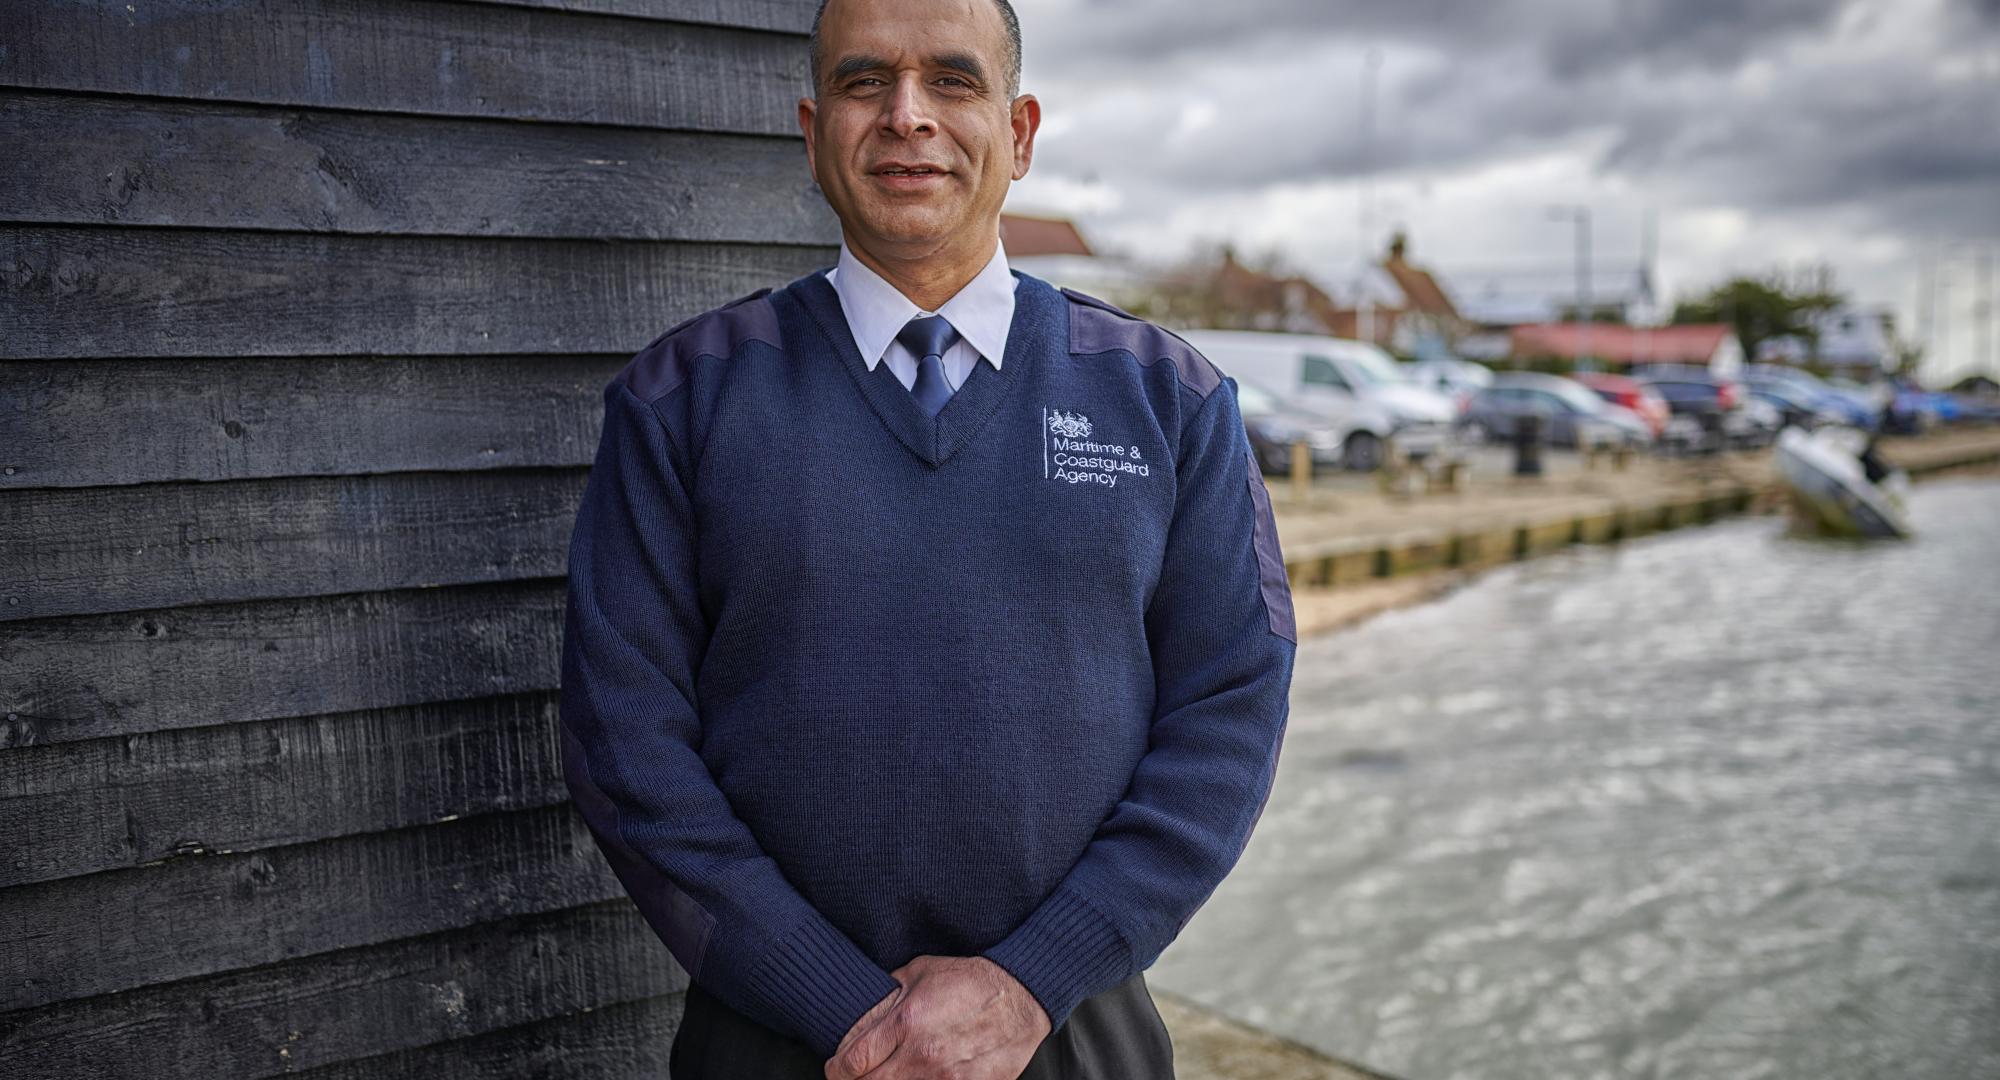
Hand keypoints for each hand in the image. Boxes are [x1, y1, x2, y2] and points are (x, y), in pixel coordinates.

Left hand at [824, 955, 1050, 1079]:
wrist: (1021, 996)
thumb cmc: (970, 980)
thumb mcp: (921, 972)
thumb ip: (888, 993)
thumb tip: (861, 1007)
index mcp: (907, 1022)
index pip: (853, 1061)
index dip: (837, 1069)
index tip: (836, 1068)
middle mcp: (922, 1055)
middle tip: (857, 1077)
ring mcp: (946, 1078)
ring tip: (890, 1075)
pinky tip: (920, 1078)